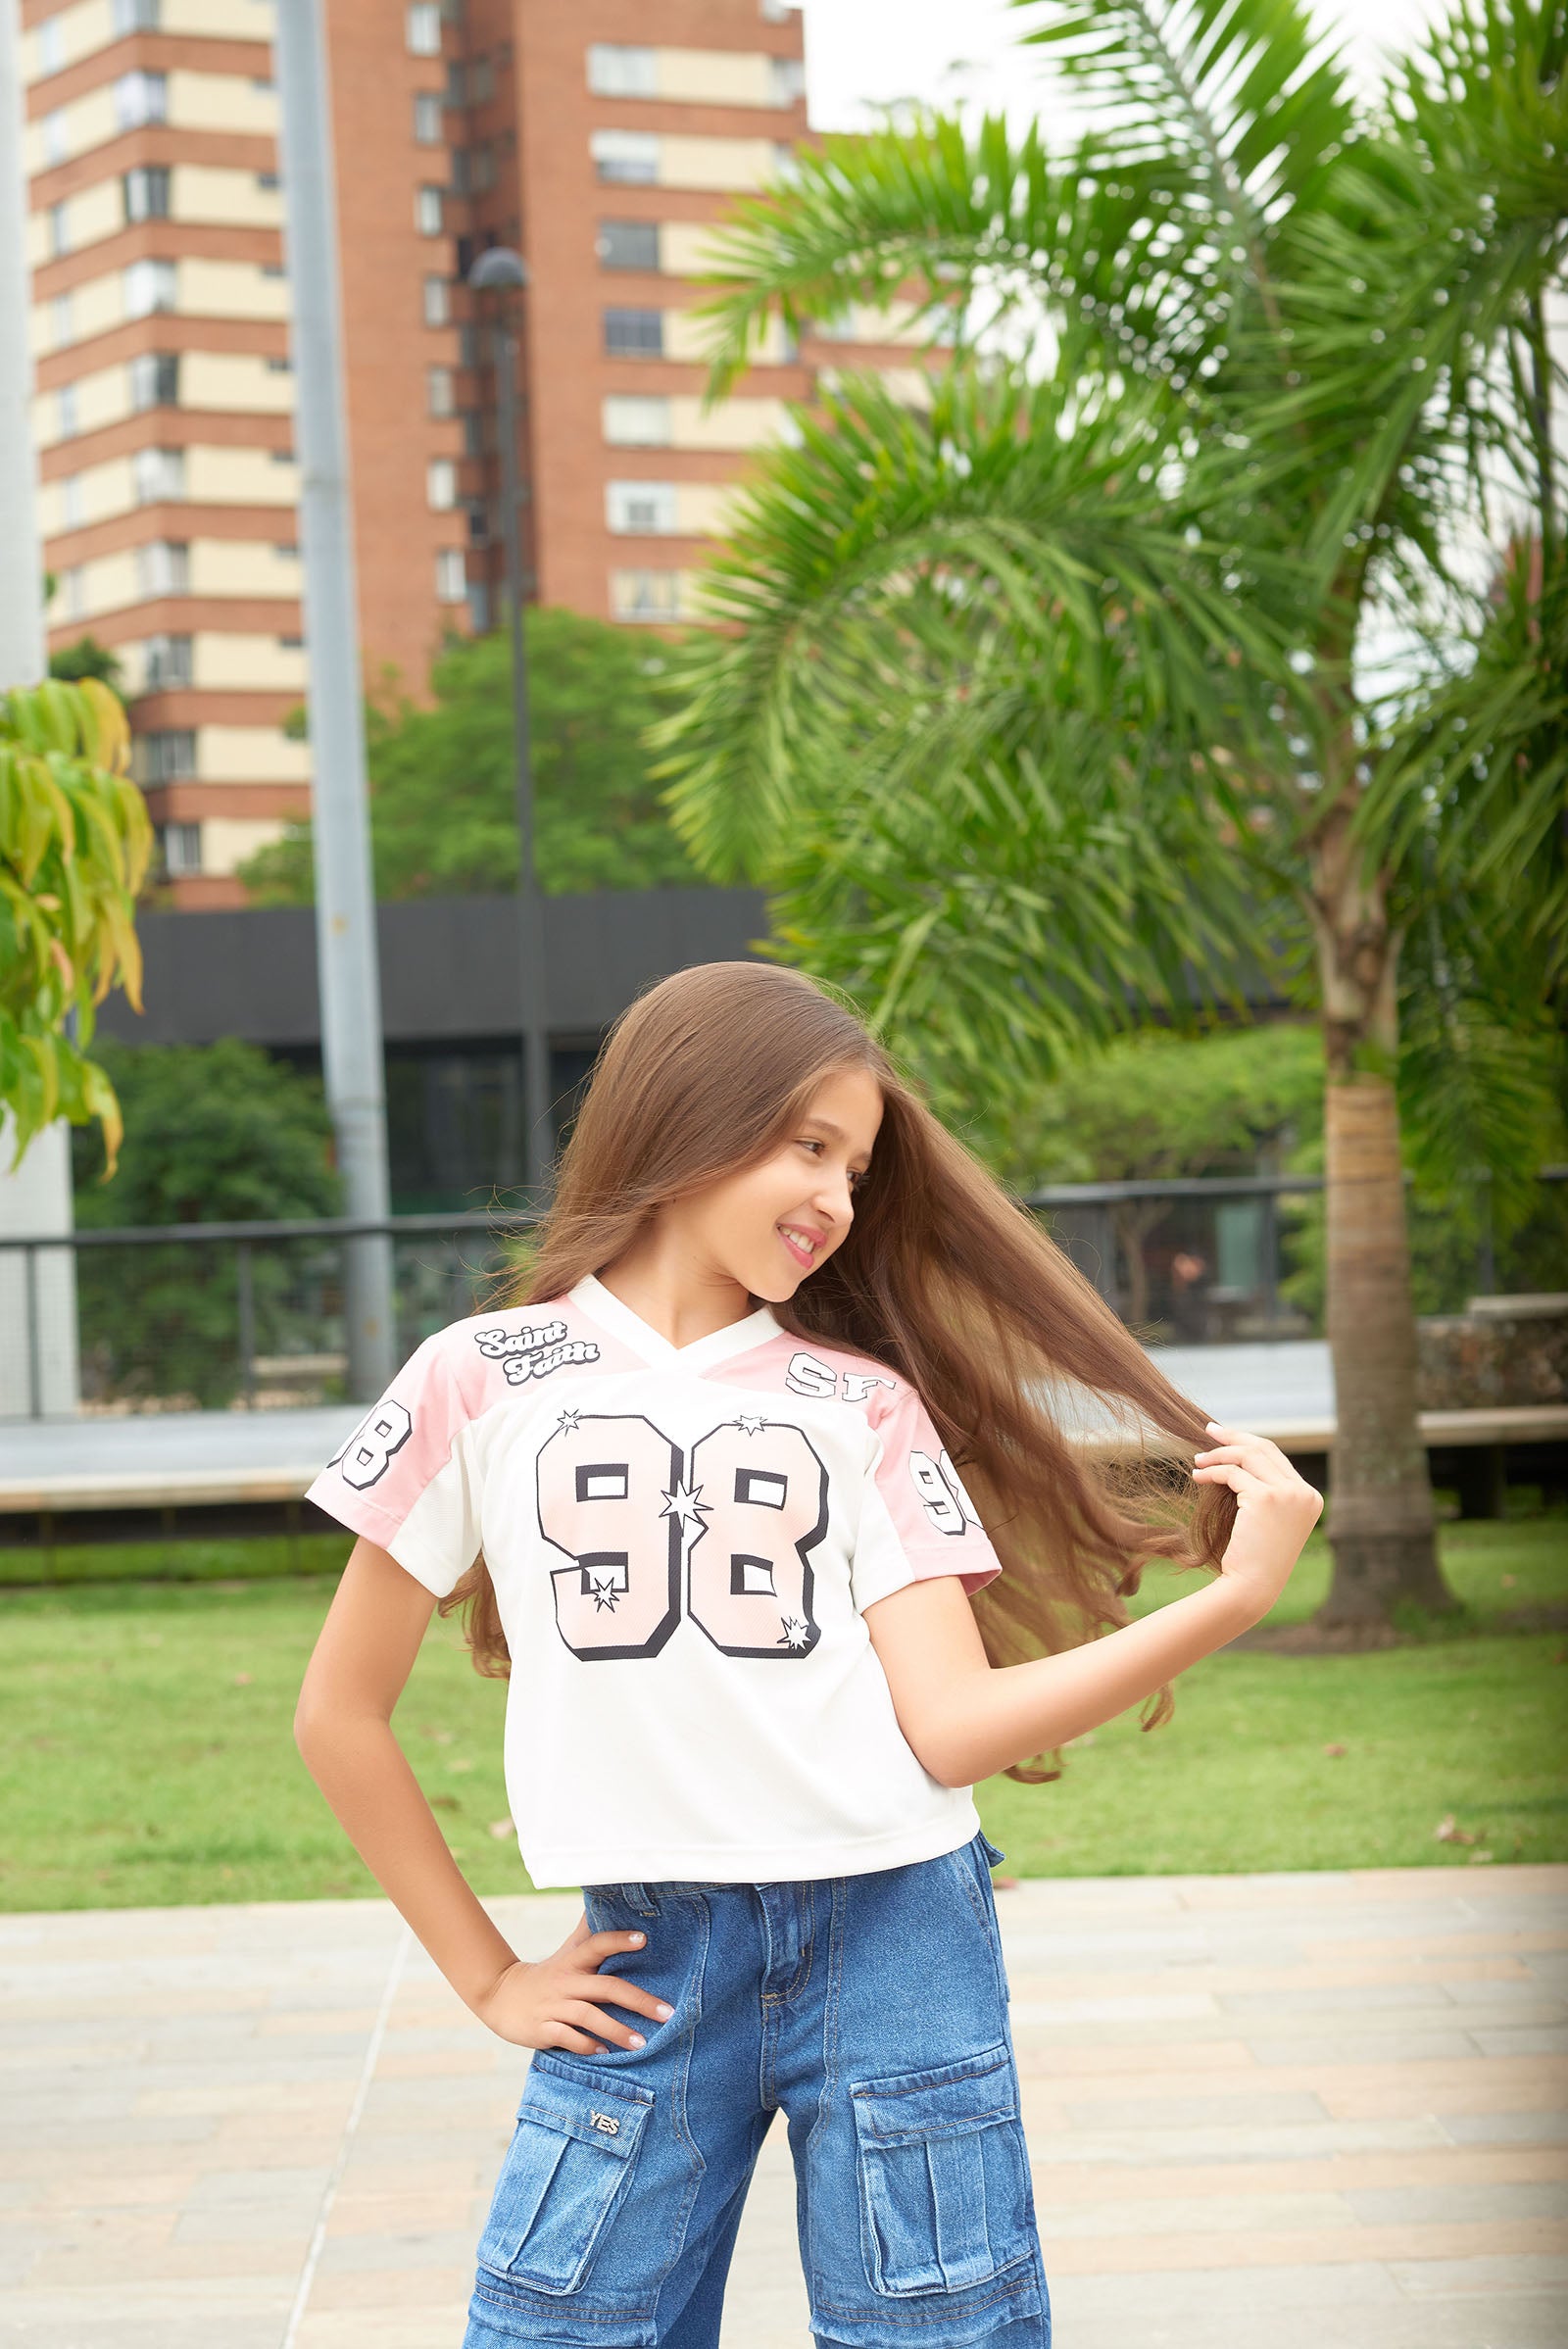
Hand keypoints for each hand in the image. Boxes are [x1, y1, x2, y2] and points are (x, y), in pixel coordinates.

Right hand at [472, 1912, 674, 2054]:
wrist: (501, 1997)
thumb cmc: (548, 1974)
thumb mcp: (567, 1951)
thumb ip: (590, 1933)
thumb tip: (605, 1902)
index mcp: (573, 1961)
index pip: (597, 1944)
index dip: (619, 1940)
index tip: (644, 1940)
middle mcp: (565, 1981)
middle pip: (605, 1987)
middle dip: (638, 2000)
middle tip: (667, 2013)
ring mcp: (553, 2006)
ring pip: (588, 2015)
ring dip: (617, 2030)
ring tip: (642, 2043)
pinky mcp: (542, 2029)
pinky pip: (567, 2038)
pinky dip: (587, 2045)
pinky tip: (605, 2052)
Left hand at [1191, 1420, 1322, 1625]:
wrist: (1252, 1587)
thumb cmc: (1254, 1558)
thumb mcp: (1267, 1520)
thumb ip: (1264, 1491)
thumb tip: (1236, 1456)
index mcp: (1310, 1498)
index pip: (1277, 1458)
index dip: (1250, 1444)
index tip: (1225, 1437)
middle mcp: (1304, 1493)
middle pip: (1265, 1449)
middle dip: (1234, 1437)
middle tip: (1209, 1430)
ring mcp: (1288, 1494)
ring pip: (1248, 1456)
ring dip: (1219, 1454)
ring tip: (1197, 1460)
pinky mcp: (1265, 1498)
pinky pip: (1233, 1473)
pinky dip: (1213, 1471)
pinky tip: (1198, 1477)